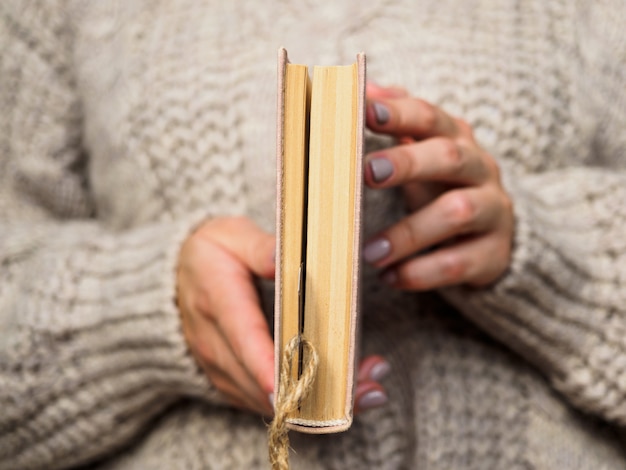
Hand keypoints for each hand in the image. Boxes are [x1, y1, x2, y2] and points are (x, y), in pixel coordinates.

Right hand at [177, 217, 389, 414]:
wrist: (174, 282)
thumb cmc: (210, 255)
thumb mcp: (229, 236)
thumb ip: (259, 247)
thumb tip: (284, 257)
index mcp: (218, 301)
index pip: (244, 339)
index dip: (269, 367)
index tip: (294, 388)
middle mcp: (215, 344)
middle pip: (261, 381)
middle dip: (311, 391)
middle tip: (363, 386)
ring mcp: (220, 368)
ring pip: (266, 400)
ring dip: (314, 404)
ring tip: (365, 389)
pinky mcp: (230, 382)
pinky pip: (264, 403)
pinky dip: (300, 406)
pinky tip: (341, 394)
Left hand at [363, 83, 513, 289]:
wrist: (496, 234)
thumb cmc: (442, 186)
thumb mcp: (423, 152)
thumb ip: (398, 122)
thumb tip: (364, 89)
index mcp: (456, 139)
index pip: (430, 117)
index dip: (398, 113)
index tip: (364, 111)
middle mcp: (479, 169)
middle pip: (450, 157)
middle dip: (408, 162)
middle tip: (368, 173)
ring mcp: (492, 211)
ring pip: (456, 213)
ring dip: (409, 233)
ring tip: (370, 252)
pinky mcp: (494, 253)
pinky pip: (458, 263)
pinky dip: (421, 272)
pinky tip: (390, 277)